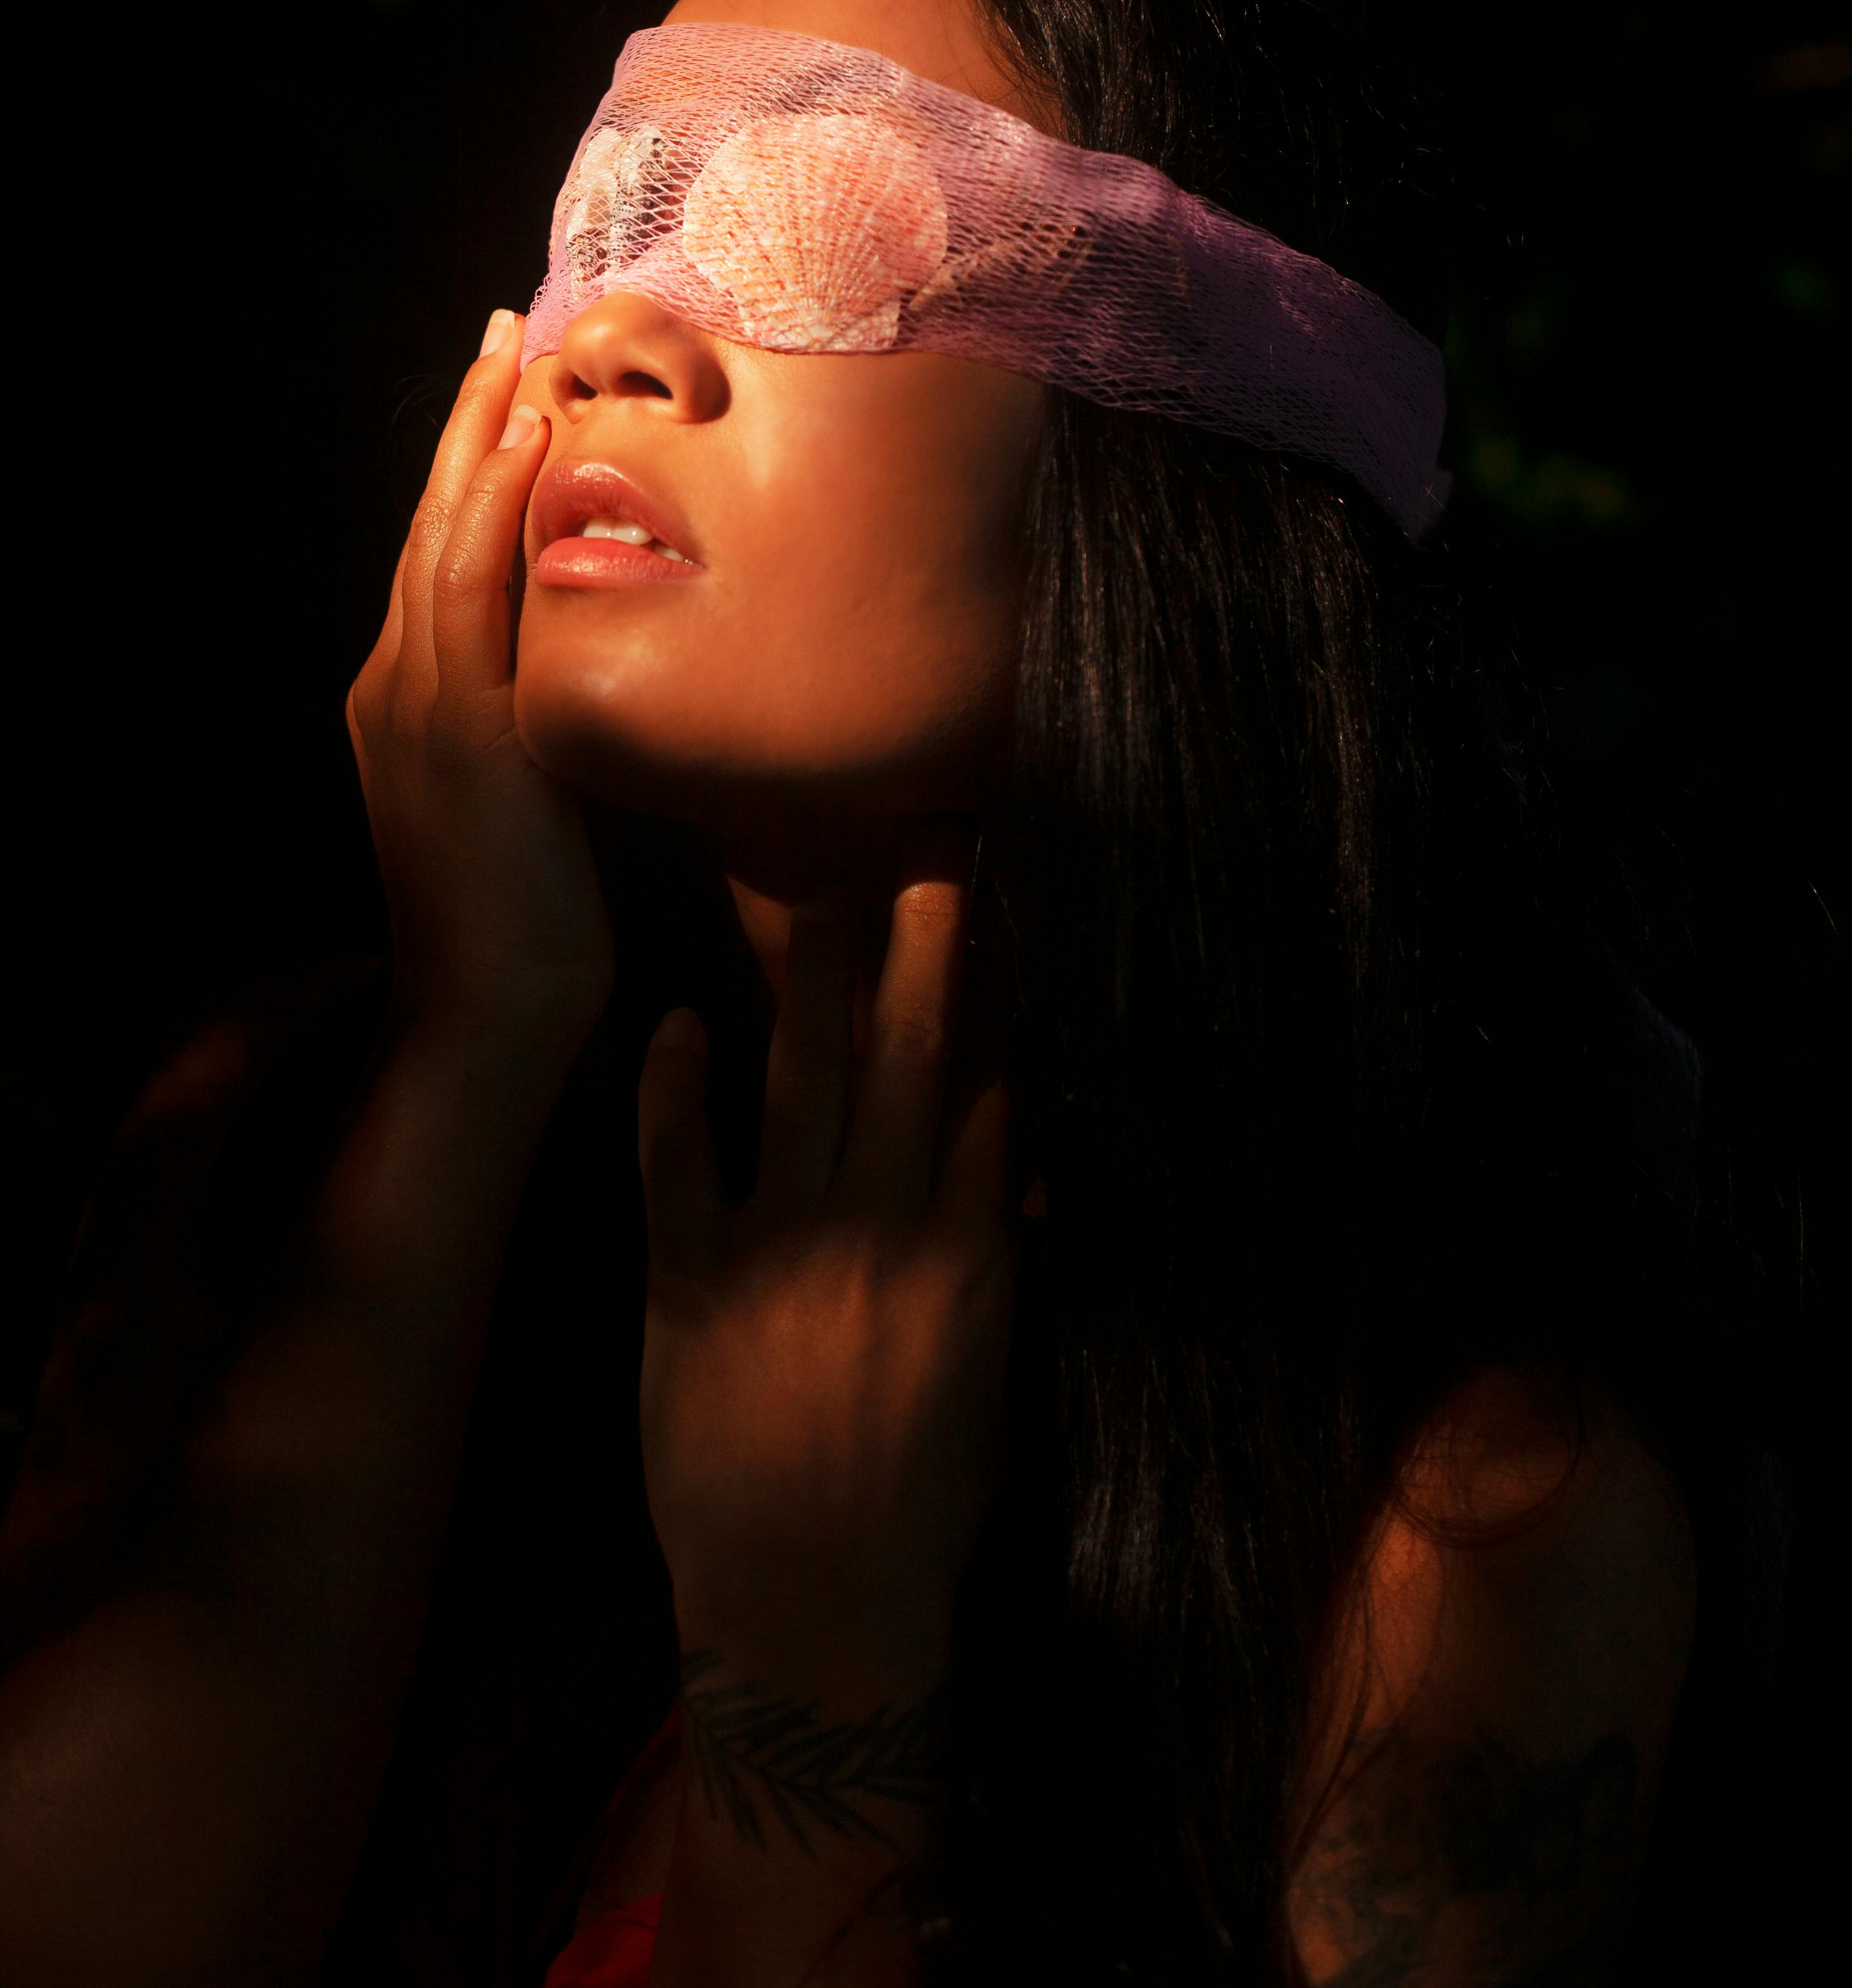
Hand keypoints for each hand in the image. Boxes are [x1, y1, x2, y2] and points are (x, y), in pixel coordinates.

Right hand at [347, 310, 612, 1055]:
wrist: (490, 1014)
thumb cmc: (528, 919)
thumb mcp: (528, 797)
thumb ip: (536, 719)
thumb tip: (591, 667)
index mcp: (409, 700)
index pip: (438, 555)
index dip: (465, 467)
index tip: (506, 388)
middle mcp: (395, 686)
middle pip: (428, 523)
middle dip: (464, 422)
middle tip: (501, 327)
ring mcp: (416, 705)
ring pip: (441, 538)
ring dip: (477, 437)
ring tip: (513, 353)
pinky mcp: (457, 732)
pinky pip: (472, 592)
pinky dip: (491, 509)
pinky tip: (526, 446)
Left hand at [637, 834, 1013, 1671]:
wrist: (815, 1611)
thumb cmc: (920, 1505)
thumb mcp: (993, 1375)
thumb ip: (996, 1252)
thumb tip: (1007, 1145)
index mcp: (971, 1254)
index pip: (988, 1088)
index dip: (995, 992)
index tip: (996, 905)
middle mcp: (882, 1228)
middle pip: (908, 1051)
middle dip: (923, 940)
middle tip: (931, 843)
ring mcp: (783, 1248)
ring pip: (800, 1077)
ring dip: (810, 976)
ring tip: (818, 893)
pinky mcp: (691, 1280)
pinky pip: (678, 1157)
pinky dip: (676, 1084)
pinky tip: (675, 1021)